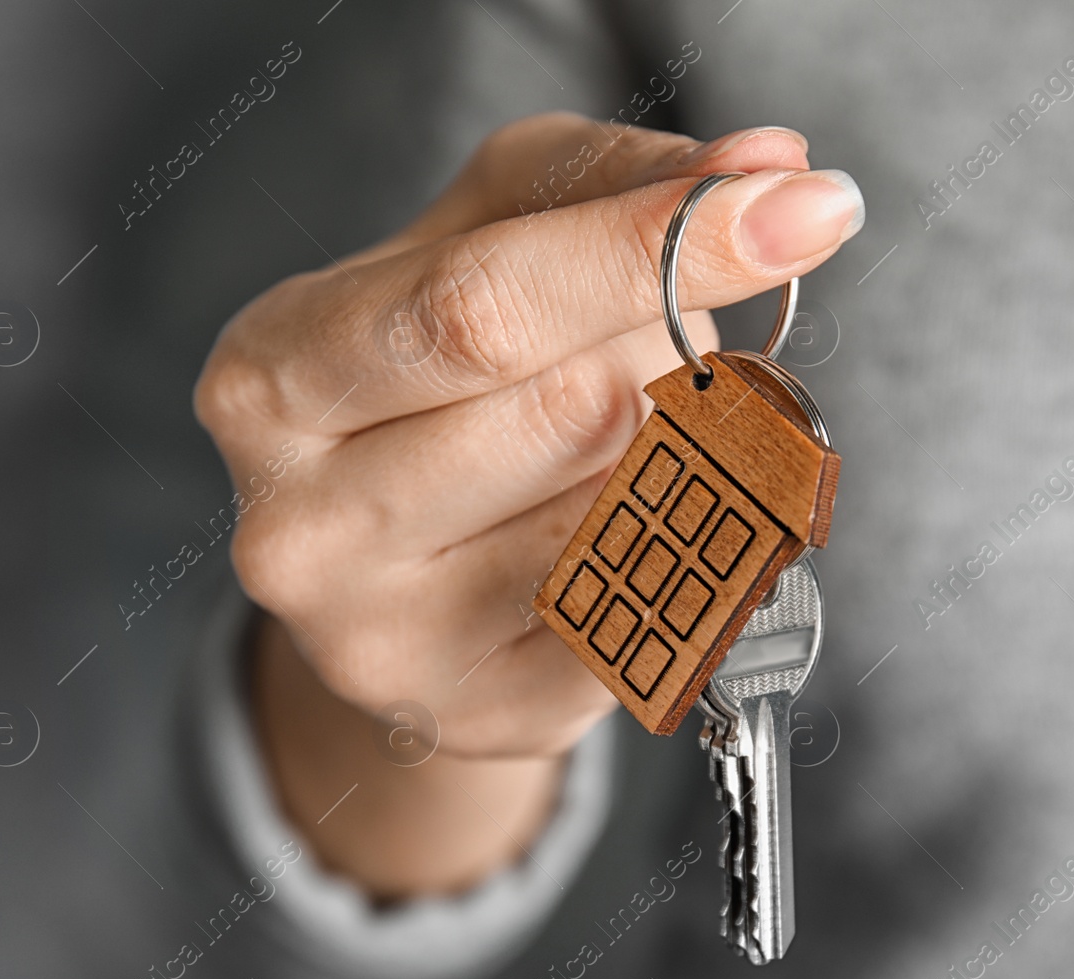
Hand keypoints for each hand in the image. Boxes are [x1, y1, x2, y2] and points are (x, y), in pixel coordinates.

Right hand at [195, 113, 861, 896]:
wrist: (381, 569)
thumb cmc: (433, 379)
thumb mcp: (476, 239)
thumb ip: (604, 185)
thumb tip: (771, 167)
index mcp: (274, 380)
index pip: (479, 308)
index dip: (651, 249)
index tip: (800, 208)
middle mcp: (302, 529)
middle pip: (572, 412)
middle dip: (664, 355)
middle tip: (660, 341)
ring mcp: (385, 644)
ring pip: (628, 513)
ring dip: (674, 450)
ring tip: (615, 436)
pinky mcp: (482, 716)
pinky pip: (649, 606)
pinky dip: (671, 541)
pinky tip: (618, 524)